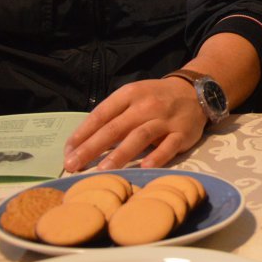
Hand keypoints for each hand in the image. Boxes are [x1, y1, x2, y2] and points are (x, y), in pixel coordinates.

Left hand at [62, 78, 206, 171]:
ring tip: (102, 170)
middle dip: (91, 148)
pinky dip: (157, 157)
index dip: (82, 134)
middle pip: (115, 128)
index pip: (100, 115)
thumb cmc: (155, 98)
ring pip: (140, 137)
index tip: (67, 152)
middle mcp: (145, 106)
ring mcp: (165, 119)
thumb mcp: (132, 97)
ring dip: (120, 154)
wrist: (194, 91)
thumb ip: (111, 116)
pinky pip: (169, 146)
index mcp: (128, 95)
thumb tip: (82, 143)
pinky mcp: (182, 133)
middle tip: (73, 166)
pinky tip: (145, 167)